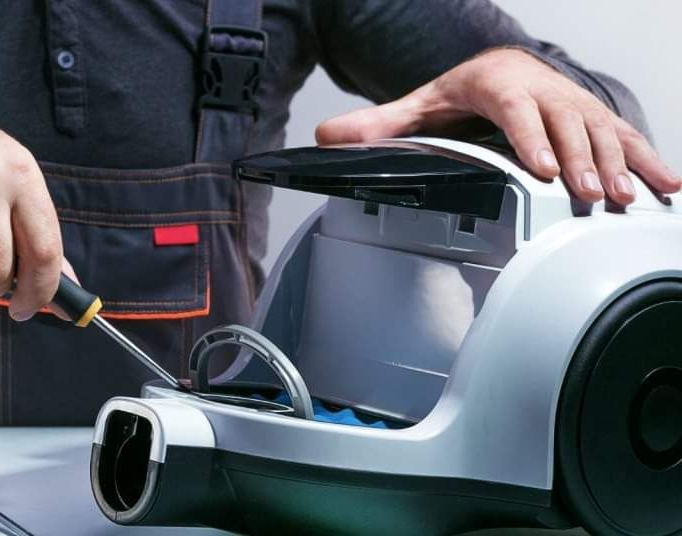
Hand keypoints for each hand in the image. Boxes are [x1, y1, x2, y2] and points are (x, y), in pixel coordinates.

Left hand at [315, 48, 680, 204]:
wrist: (502, 66)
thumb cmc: (463, 93)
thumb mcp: (418, 105)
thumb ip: (376, 125)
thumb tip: (327, 140)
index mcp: (498, 85)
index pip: (515, 109)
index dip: (530, 137)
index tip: (540, 167)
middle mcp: (542, 91)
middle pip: (566, 122)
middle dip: (579, 159)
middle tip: (588, 195)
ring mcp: (573, 103)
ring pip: (602, 130)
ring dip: (617, 165)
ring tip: (626, 199)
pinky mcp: (596, 118)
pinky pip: (628, 137)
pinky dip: (650, 160)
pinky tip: (669, 187)